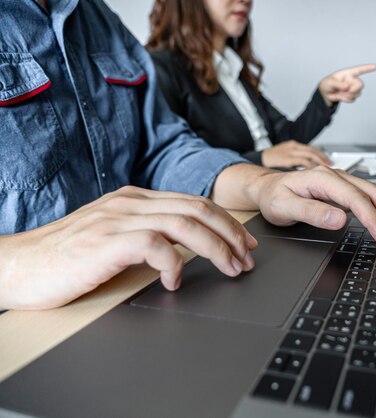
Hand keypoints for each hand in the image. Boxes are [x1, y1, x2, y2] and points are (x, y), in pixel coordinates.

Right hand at [0, 186, 257, 309]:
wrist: (16, 265)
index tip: (244, 242)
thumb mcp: (112, 237)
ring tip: (230, 268)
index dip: (225, 222)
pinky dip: (174, 262)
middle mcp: (129, 203)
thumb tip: (183, 248)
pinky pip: (154, 244)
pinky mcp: (105, 241)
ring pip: (184, 223)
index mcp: (134, 199)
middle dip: (231, 233)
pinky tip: (175, 280)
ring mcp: (117, 219)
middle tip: (247, 258)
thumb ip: (145, 234)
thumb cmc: (64, 257)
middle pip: (197, 209)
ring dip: (216, 247)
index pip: (193, 202)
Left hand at [239, 165, 375, 252]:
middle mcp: (338, 176)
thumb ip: (311, 212)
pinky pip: (373, 198)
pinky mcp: (347, 190)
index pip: (358, 200)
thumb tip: (338, 219)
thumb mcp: (284, 207)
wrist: (267, 188)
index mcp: (323, 178)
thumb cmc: (274, 197)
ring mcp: (344, 182)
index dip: (375, 221)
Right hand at [261, 140, 330, 167]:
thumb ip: (297, 160)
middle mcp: (293, 147)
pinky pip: (302, 161)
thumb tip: (311, 167)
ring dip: (319, 161)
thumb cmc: (272, 160)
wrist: (257, 160)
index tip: (327, 160)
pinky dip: (309, 165)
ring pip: (309, 154)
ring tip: (325, 167)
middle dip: (322, 157)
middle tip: (330, 163)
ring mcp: (290, 152)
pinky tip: (314, 170)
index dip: (320, 154)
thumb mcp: (285, 156)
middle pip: (312, 151)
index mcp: (293, 145)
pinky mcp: (287, 159)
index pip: (311, 148)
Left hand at [318, 64, 375, 106]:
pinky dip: (346, 100)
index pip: (359, 70)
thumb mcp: (330, 82)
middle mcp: (352, 80)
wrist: (325, 94)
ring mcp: (353, 88)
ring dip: (348, 95)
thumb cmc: (327, 84)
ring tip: (340, 93)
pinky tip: (341, 96)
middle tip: (345, 91)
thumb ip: (338, 84)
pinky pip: (353, 99)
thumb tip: (347, 86)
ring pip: (357, 93)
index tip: (375, 66)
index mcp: (348, 74)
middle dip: (354, 90)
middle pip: (360, 85)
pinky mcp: (352, 95)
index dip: (367, 68)